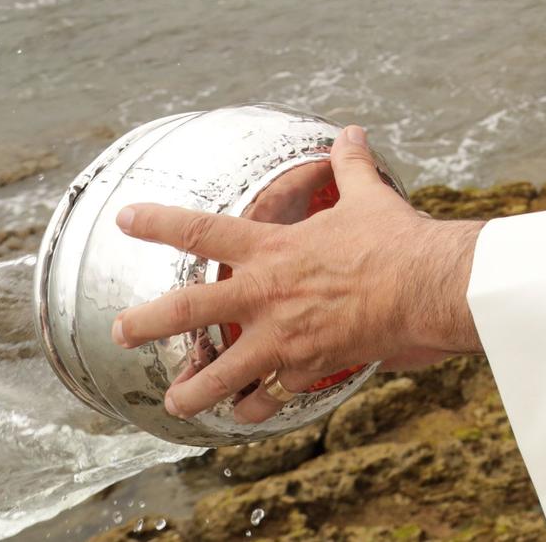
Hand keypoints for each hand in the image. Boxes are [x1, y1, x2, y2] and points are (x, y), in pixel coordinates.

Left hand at [111, 127, 483, 422]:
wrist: (425, 286)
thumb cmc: (396, 239)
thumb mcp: (369, 195)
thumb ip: (352, 166)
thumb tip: (352, 133)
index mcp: (273, 249)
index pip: (202, 231)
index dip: (157, 222)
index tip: (126, 218)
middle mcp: (264, 294)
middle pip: (186, 310)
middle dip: (145, 323)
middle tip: (120, 331)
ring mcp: (281, 336)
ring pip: (218, 374)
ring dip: (191, 392)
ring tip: (176, 402)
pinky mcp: (305, 366)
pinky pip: (271, 395)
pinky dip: (257, 405)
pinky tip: (247, 411)